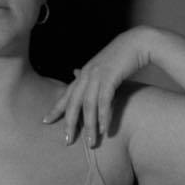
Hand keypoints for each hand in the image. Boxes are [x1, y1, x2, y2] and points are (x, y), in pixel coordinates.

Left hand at [42, 28, 153, 146]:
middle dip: (69, 123)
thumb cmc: (122, 55)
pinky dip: (103, 116)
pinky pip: (104, 101)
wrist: (139, 42)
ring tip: (91, 142)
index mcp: (84, 73)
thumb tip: (74, 72)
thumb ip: (88, 74)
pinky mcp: (110, 77)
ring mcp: (97, 75)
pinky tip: (104, 129)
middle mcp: (86, 74)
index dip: (56, 108)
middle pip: (73, 103)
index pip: (66, 94)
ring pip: (88, 106)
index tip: (45, 121)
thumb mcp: (101, 65)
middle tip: (67, 141)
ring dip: (89, 126)